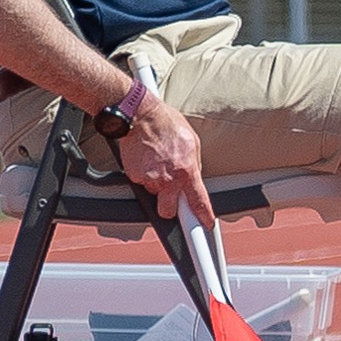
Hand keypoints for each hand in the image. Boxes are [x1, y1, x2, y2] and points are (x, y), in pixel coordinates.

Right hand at [119, 99, 213, 225]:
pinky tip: (148, 160)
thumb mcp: (192, 144)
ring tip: (159, 162)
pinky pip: (142, 182)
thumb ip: (194, 166)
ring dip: (158, 184)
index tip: (206, 224)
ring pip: (154, 193)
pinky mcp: (134, 176)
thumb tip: (194, 179)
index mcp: (187, 171)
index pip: (198, 201)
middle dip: (169, 206)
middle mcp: (168, 179)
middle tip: (170, 191)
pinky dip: (145, 174)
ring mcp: (150, 179)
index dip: (203, 216)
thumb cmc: (168, 125)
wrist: (141, 117)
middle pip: (167, 211)